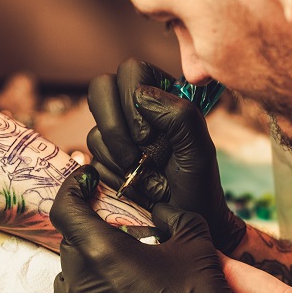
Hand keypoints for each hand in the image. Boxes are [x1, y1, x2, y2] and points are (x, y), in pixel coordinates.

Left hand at [26, 165, 261, 292]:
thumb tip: (159, 209)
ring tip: (116, 289)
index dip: (72, 189)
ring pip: (64, 282)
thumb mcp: (195, 241)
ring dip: (84, 279)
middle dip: (92, 240)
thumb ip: (172, 215)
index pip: (66, 208)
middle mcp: (78, 280)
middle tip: (121, 248)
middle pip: (70, 246)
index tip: (83, 184)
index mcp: (102, 250)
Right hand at [87, 58, 245, 252]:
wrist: (187, 222)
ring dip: (121, 161)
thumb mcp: (198, 149)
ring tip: (151, 181)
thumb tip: (140, 94)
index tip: (149, 136)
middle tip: (137, 157)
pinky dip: (115, 179)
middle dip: (114, 128)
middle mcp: (134, 110)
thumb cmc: (198, 185)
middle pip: (100, 89)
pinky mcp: (103, 161)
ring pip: (95, 132)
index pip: (130, 70)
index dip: (131, 99)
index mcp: (161, 95)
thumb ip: (179, 115)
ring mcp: (116, 135)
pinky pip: (92, 162)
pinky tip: (137, 190)